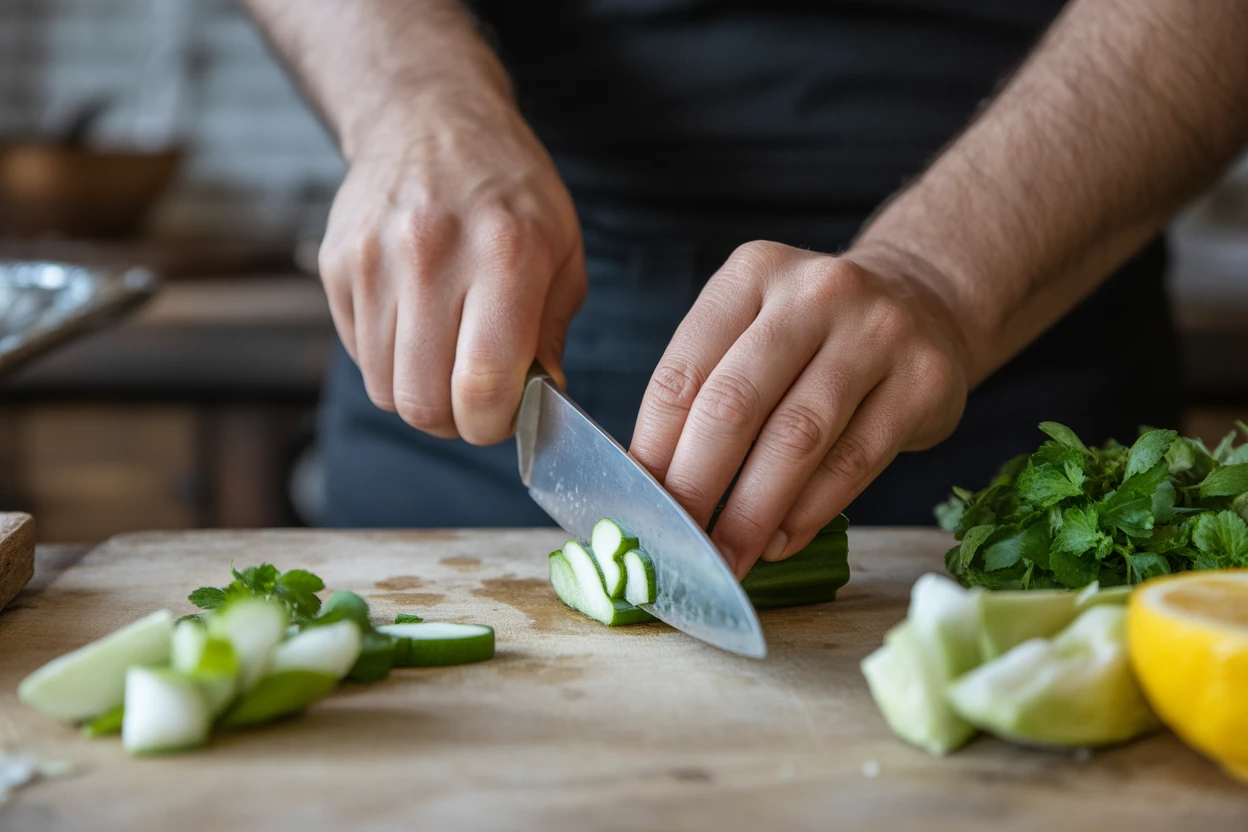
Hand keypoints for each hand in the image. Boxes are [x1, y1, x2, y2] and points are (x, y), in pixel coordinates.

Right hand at [318, 90, 585, 442]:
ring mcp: (374, 260)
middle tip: (475, 398)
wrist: (429, 120)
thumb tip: (542, 401)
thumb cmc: (508, 190)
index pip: (483, 386)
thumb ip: (553, 333)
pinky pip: (359, 355)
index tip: (505, 414)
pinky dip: (389, 361)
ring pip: (385, 388)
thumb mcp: (561, 250)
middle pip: (424, 402)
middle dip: (455, 421)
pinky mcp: (335, 265)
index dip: (495, 423)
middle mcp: (432, 255)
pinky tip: (416, 324)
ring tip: (448, 358)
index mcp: (505, 255)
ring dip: (420, 392)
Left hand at [630, 241, 970, 577]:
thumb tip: (652, 486)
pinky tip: (781, 541)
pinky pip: (853, 461)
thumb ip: (706, 389)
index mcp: (752, 274)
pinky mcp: (924, 381)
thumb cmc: (815, 334)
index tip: (640, 506)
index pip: (683, 373)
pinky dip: (809, 512)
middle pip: (735, 405)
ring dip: (752, 513)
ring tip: (728, 556)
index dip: (654, 449)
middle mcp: (815, 293)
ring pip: (796, 439)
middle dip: (696, 486)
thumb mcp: (754, 327)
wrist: (925, 304)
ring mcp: (877, 333)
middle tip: (678, 543)